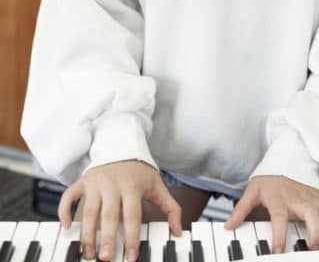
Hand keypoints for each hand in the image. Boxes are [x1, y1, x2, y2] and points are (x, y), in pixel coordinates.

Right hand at [58, 160, 181, 260]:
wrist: (122, 144)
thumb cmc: (139, 172)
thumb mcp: (157, 186)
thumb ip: (171, 208)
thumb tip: (178, 232)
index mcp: (132, 186)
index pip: (132, 214)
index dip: (131, 236)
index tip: (131, 257)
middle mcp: (112, 184)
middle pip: (108, 214)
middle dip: (106, 238)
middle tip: (105, 258)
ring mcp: (95, 182)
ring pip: (88, 210)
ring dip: (86, 233)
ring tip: (88, 253)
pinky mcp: (83, 181)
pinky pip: (69, 196)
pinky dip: (65, 210)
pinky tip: (67, 227)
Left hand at [224, 175, 318, 252]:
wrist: (284, 164)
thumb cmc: (269, 183)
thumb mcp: (252, 192)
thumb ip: (241, 209)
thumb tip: (228, 225)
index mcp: (280, 199)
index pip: (279, 217)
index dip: (279, 235)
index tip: (278, 252)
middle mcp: (299, 199)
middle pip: (310, 214)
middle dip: (315, 232)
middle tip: (314, 249)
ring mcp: (313, 199)